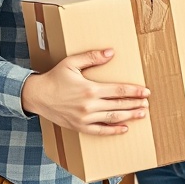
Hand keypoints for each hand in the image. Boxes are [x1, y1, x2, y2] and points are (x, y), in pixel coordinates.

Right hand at [22, 49, 149, 135]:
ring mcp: (85, 118)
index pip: (118, 90)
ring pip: (113, 118)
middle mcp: (89, 105)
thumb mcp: (72, 62)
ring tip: (142, 114)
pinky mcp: (79, 126)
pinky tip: (124, 128)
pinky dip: (113, 130)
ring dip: (129, 116)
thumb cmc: (55, 77)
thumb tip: (111, 52)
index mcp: (90, 88)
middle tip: (147, 103)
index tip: (146, 91)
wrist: (37, 95)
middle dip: (135, 104)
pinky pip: (100, 131)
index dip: (134, 91)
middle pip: (119, 105)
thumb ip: (92, 57)